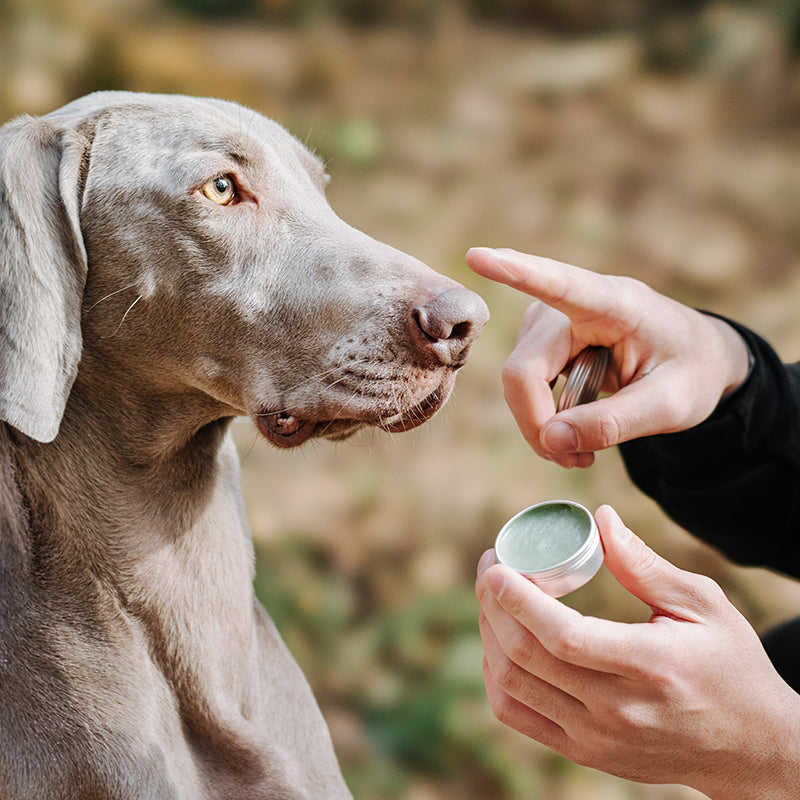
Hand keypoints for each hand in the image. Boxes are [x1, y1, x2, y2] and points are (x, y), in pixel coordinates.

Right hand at [465, 248, 750, 467]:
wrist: (692, 359)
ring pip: (518, 382)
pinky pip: (522, 385)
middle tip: (578, 461)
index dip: (517, 273)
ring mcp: (548, 321)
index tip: (478, 256)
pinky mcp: (539, 339)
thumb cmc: (689, 371)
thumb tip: (551, 441)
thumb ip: (614, 423)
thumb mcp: (671, 405)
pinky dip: (541, 416)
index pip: (561, 284)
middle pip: (524, 370)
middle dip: (540, 424)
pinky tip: (571, 428)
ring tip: (585, 447)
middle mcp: (571, 306)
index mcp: (616, 303)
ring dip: (542, 424)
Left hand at [476, 506, 799, 798]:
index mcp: (650, 666)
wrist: (750, 748)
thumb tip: (601, 520)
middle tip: (491, 567)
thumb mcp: (704, 605)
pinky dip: (496, 676)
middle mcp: (618, 710)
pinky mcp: (585, 753)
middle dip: (493, 604)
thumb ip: (645, 565)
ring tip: (494, 599)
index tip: (497, 565)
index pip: (563, 637)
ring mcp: (597, 738)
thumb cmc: (730, 665)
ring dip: (490, 635)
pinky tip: (501, 643)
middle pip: (525, 657)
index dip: (518, 599)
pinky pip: (517, 715)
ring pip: (512, 685)